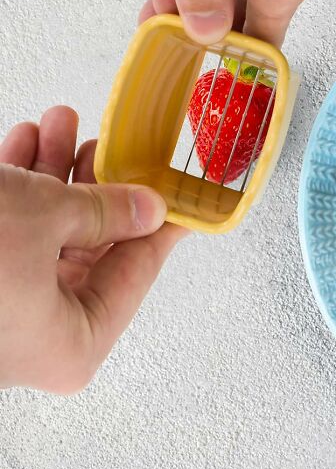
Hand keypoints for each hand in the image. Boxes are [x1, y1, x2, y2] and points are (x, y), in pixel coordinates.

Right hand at [0, 107, 186, 393]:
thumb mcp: (44, 217)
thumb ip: (107, 211)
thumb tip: (150, 208)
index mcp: (72, 345)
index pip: (137, 274)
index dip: (162, 226)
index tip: (184, 195)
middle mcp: (37, 338)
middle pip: (91, 249)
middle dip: (97, 184)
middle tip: (110, 142)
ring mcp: (2, 313)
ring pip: (46, 233)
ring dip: (54, 174)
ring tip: (62, 123)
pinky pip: (8, 233)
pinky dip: (18, 186)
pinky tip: (24, 141)